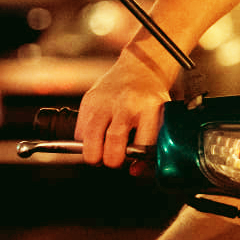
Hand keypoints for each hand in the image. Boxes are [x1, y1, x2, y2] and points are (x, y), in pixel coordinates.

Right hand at [77, 52, 171, 167]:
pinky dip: (84, 142)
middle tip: (113, 160)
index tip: (134, 160)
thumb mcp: (160, 117)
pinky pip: (79, 131)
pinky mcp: (89, 100)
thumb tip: (135, 171)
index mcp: (151, 108)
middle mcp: (128, 104)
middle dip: (112, 161)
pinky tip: (95, 138)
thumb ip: (150, 144)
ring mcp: (106, 101)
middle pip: (113, 143)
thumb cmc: (151, 98)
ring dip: (93, 155)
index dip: (137, 158)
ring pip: (91, 138)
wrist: (140, 68)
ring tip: (100, 154)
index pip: (143, 143)